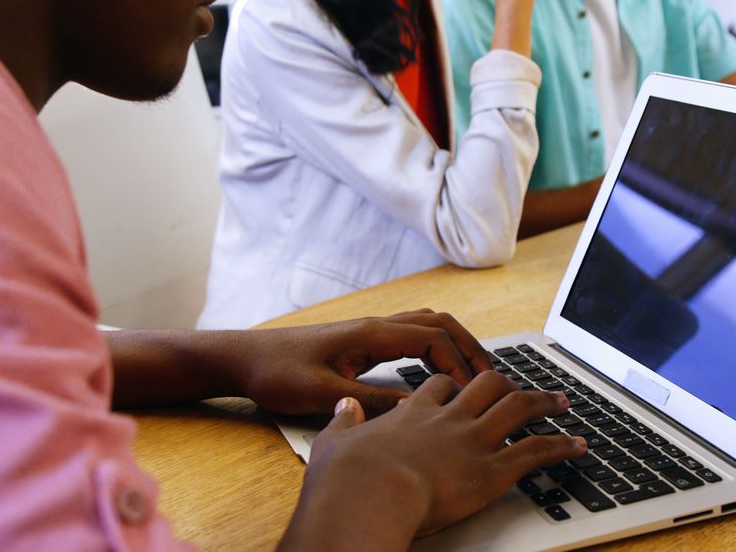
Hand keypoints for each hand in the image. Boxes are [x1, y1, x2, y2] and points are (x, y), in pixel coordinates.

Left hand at [236, 309, 493, 415]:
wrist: (245, 359)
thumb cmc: (278, 374)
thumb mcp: (323, 394)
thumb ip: (371, 402)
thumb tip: (416, 410)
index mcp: (371, 334)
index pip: (432, 338)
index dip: (460, 362)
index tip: (473, 389)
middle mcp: (375, 326)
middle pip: (438, 324)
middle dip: (469, 346)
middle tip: (490, 377)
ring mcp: (369, 331)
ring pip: (426, 325)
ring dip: (454, 343)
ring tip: (474, 373)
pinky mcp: (362, 342)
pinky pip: (411, 335)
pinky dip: (435, 347)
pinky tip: (438, 371)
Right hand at [279, 372, 587, 549]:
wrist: (368, 495)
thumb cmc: (347, 478)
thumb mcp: (335, 442)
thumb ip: (343, 423)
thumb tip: (343, 407)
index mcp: (413, 414)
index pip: (442, 386)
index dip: (457, 384)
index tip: (466, 385)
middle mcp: (449, 420)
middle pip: (487, 385)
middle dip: (507, 384)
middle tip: (522, 387)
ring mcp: (473, 442)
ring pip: (518, 409)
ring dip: (544, 404)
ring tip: (562, 402)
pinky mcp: (491, 472)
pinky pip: (535, 452)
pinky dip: (561, 447)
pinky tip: (577, 445)